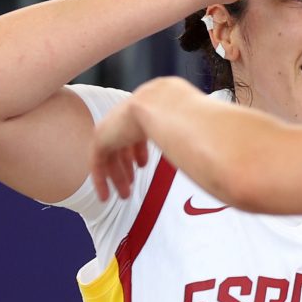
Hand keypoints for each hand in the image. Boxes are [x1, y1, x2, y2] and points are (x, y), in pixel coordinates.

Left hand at [89, 79, 180, 200]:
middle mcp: (123, 119)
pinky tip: (106, 196)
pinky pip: (97, 164)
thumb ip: (184, 135)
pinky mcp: (100, 138)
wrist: (161, 104)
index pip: (134, 134)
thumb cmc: (179, 114)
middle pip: (121, 147)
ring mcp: (110, 127)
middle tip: (132, 185)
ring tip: (125, 195)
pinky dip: (101, 181)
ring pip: (109, 157)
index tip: (143, 165)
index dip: (138, 151)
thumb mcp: (181, 126)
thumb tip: (204, 145)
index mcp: (140, 113)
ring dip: (117, 177)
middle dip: (127, 168)